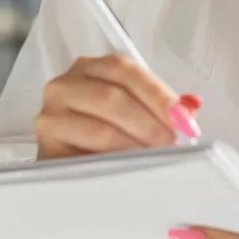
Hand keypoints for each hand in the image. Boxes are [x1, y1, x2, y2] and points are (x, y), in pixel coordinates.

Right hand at [35, 54, 201, 158]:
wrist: (73, 170)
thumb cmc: (108, 135)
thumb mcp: (139, 115)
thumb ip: (164, 108)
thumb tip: (193, 105)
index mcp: (92, 67)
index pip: (125, 70)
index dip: (157, 93)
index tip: (183, 118)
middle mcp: (66, 83)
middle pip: (112, 96)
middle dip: (150, 122)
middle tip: (174, 143)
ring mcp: (51, 113)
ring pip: (100, 125)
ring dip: (135, 143)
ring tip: (158, 156)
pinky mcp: (46, 145)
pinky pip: (85, 151)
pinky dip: (114, 157)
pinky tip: (131, 166)